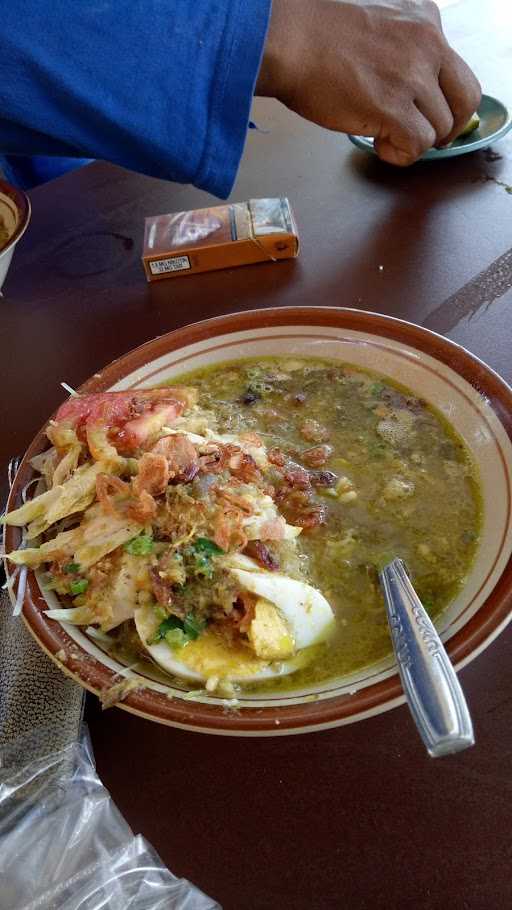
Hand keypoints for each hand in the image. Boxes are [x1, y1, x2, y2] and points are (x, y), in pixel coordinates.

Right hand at [257, 0, 480, 164]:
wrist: (289, 41)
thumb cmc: (314, 36)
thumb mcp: (376, 23)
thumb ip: (402, 48)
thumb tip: (410, 88)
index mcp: (425, 19)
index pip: (456, 70)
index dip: (445, 100)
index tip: (427, 113)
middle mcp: (427, 44)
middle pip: (465, 100)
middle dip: (447, 126)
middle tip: (423, 137)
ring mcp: (412, 76)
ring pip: (439, 129)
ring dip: (413, 140)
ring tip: (382, 135)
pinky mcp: (394, 108)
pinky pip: (417, 146)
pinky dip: (400, 154)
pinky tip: (378, 144)